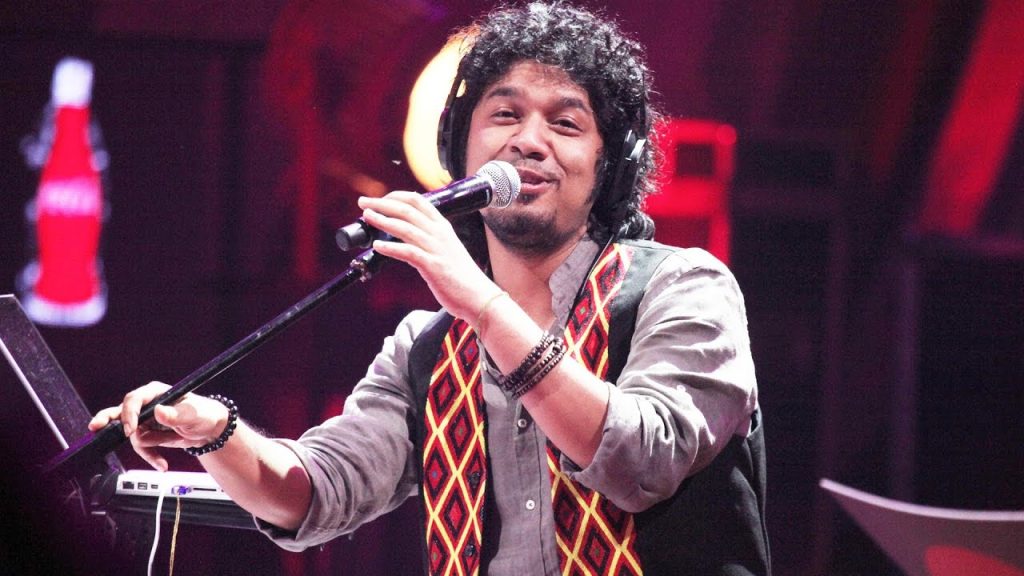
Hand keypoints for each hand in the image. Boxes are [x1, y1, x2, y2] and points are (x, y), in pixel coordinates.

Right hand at [88, 381, 228, 470]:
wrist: (209, 430)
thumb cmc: (203, 414)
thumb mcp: (193, 415)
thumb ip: (176, 415)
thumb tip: (159, 411)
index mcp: (157, 393)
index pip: (135, 399)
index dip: (130, 414)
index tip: (131, 430)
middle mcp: (148, 405)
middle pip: (120, 411)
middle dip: (107, 419)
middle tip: (96, 427)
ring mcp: (145, 420)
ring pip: (132, 435)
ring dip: (147, 448)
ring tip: (165, 456)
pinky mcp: (147, 434)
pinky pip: (141, 447)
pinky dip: (150, 456)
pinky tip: (161, 464)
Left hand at [358, 192, 498, 320]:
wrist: (478, 297)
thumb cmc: (461, 277)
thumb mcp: (447, 249)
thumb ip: (429, 239)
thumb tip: (406, 235)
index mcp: (443, 227)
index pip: (417, 200)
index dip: (395, 196)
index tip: (379, 199)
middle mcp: (439, 234)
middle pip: (407, 210)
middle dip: (382, 203)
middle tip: (364, 202)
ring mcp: (436, 249)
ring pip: (405, 227)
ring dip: (382, 220)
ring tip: (367, 217)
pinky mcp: (433, 266)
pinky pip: (408, 252)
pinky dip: (390, 248)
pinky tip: (377, 246)